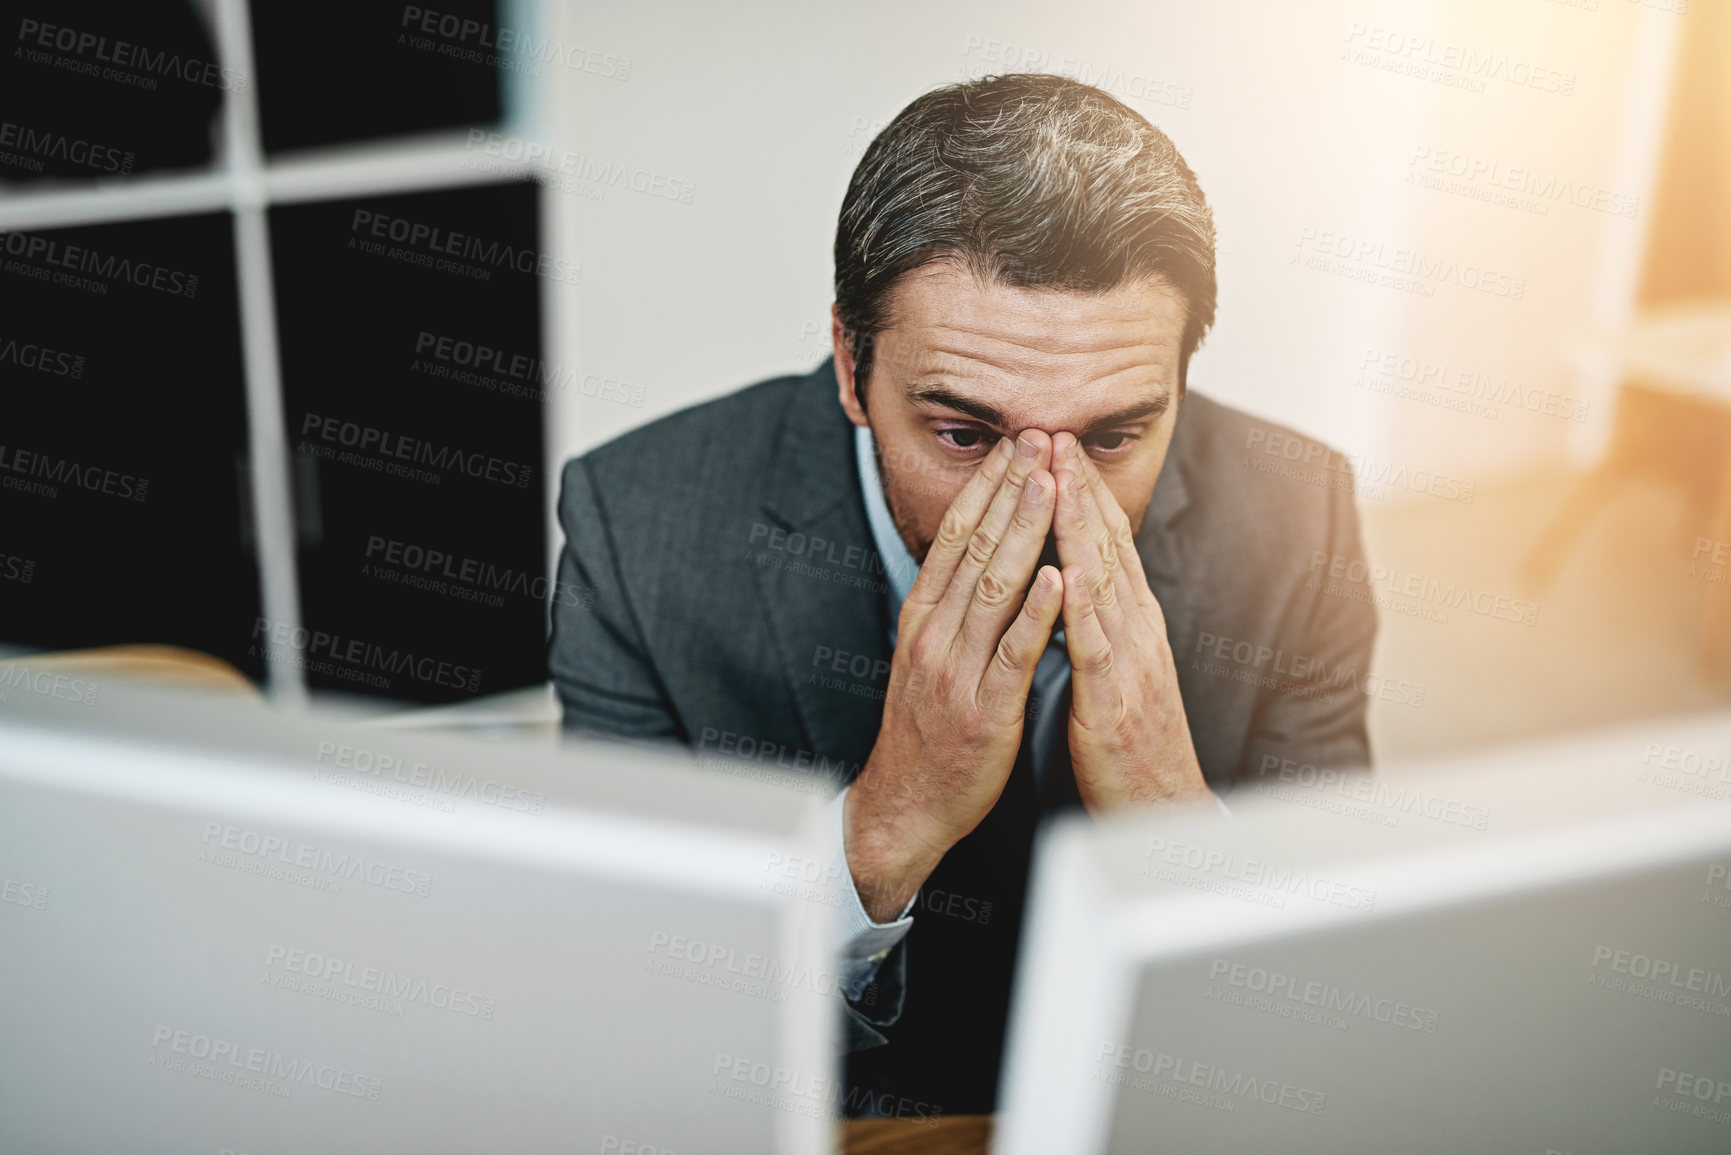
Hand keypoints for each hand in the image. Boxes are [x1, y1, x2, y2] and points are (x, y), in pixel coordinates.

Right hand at [845, 431, 1064, 920]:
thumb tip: (979, 553)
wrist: (903, 806)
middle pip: (974, 548)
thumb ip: (952, 605)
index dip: (985, 486)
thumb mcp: (926, 655)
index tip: (1015, 443)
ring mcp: (957, 670)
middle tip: (1038, 439)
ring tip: (1050, 485)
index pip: (955, 536)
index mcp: (923, 617)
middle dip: (1009, 490)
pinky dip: (1035, 614)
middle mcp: (935, 634)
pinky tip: (1056, 578)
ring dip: (1024, 532)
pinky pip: (1012, 654)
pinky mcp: (984, 709)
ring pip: (993, 589)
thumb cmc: (925, 730)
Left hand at [1051, 434, 1210, 811]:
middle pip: (1108, 548)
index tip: (1058, 447)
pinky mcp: (1115, 702)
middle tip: (1055, 436)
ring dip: (1079, 528)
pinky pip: (1096, 646)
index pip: (1108, 545)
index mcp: (1133, 625)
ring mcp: (1130, 664)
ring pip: (1103, 583)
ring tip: (1056, 479)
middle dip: (1079, 489)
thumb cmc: (1131, 745)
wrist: (1161, 811)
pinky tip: (1066, 570)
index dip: (1083, 493)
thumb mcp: (1118, 671)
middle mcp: (1137, 632)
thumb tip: (1076, 579)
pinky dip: (1082, 606)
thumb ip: (1101, 624)